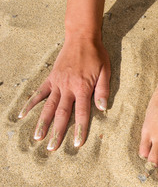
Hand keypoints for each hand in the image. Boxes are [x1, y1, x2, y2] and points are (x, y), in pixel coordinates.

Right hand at [18, 36, 110, 150]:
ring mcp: (57, 83)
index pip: (81, 113)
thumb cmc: (97, 55)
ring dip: (42, 123)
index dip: (80, 129)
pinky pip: (39, 93)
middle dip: (57, 132)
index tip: (77, 143)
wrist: (82, 37)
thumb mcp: (106, 71)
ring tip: (37, 138)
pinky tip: (23, 115)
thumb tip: (103, 108)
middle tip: (52, 148)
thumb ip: (103, 90)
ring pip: (48, 106)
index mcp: (83, 88)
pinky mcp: (51, 78)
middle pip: (62, 114)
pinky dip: (31, 104)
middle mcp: (68, 87)